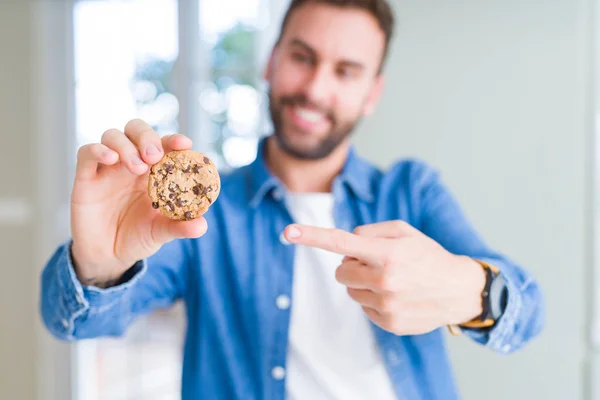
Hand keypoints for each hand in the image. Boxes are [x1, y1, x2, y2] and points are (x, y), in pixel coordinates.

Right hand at [70, 119, 207, 287]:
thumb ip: (180, 227)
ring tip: (137, 167)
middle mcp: (130, 163)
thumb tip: (202, 225)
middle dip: (147, 137)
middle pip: (136, 130)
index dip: (174, 140)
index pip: (164, 145)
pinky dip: (98, 150)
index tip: (184, 144)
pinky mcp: (85, 177)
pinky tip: (111, 159)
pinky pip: (86, 152)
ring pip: (113, 136)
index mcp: (153, 171)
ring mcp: (107, 168)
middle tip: (154, 156)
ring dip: (126, 145)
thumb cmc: (138, 237)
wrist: (107, 256)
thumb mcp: (161, 232)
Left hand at [284, 220, 485, 335]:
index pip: (342, 243)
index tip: (287, 232)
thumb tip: (346, 245)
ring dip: (363, 282)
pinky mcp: (389, 323)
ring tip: (391, 280)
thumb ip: (371, 232)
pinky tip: (396, 296)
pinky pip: (363, 307)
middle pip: (341, 270)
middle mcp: (384, 281)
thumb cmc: (428, 255)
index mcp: (387, 254)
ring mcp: (386, 305)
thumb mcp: (405, 232)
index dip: (312, 236)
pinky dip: (373, 300)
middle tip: (377, 262)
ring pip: (350, 290)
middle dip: (352, 264)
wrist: (459, 290)